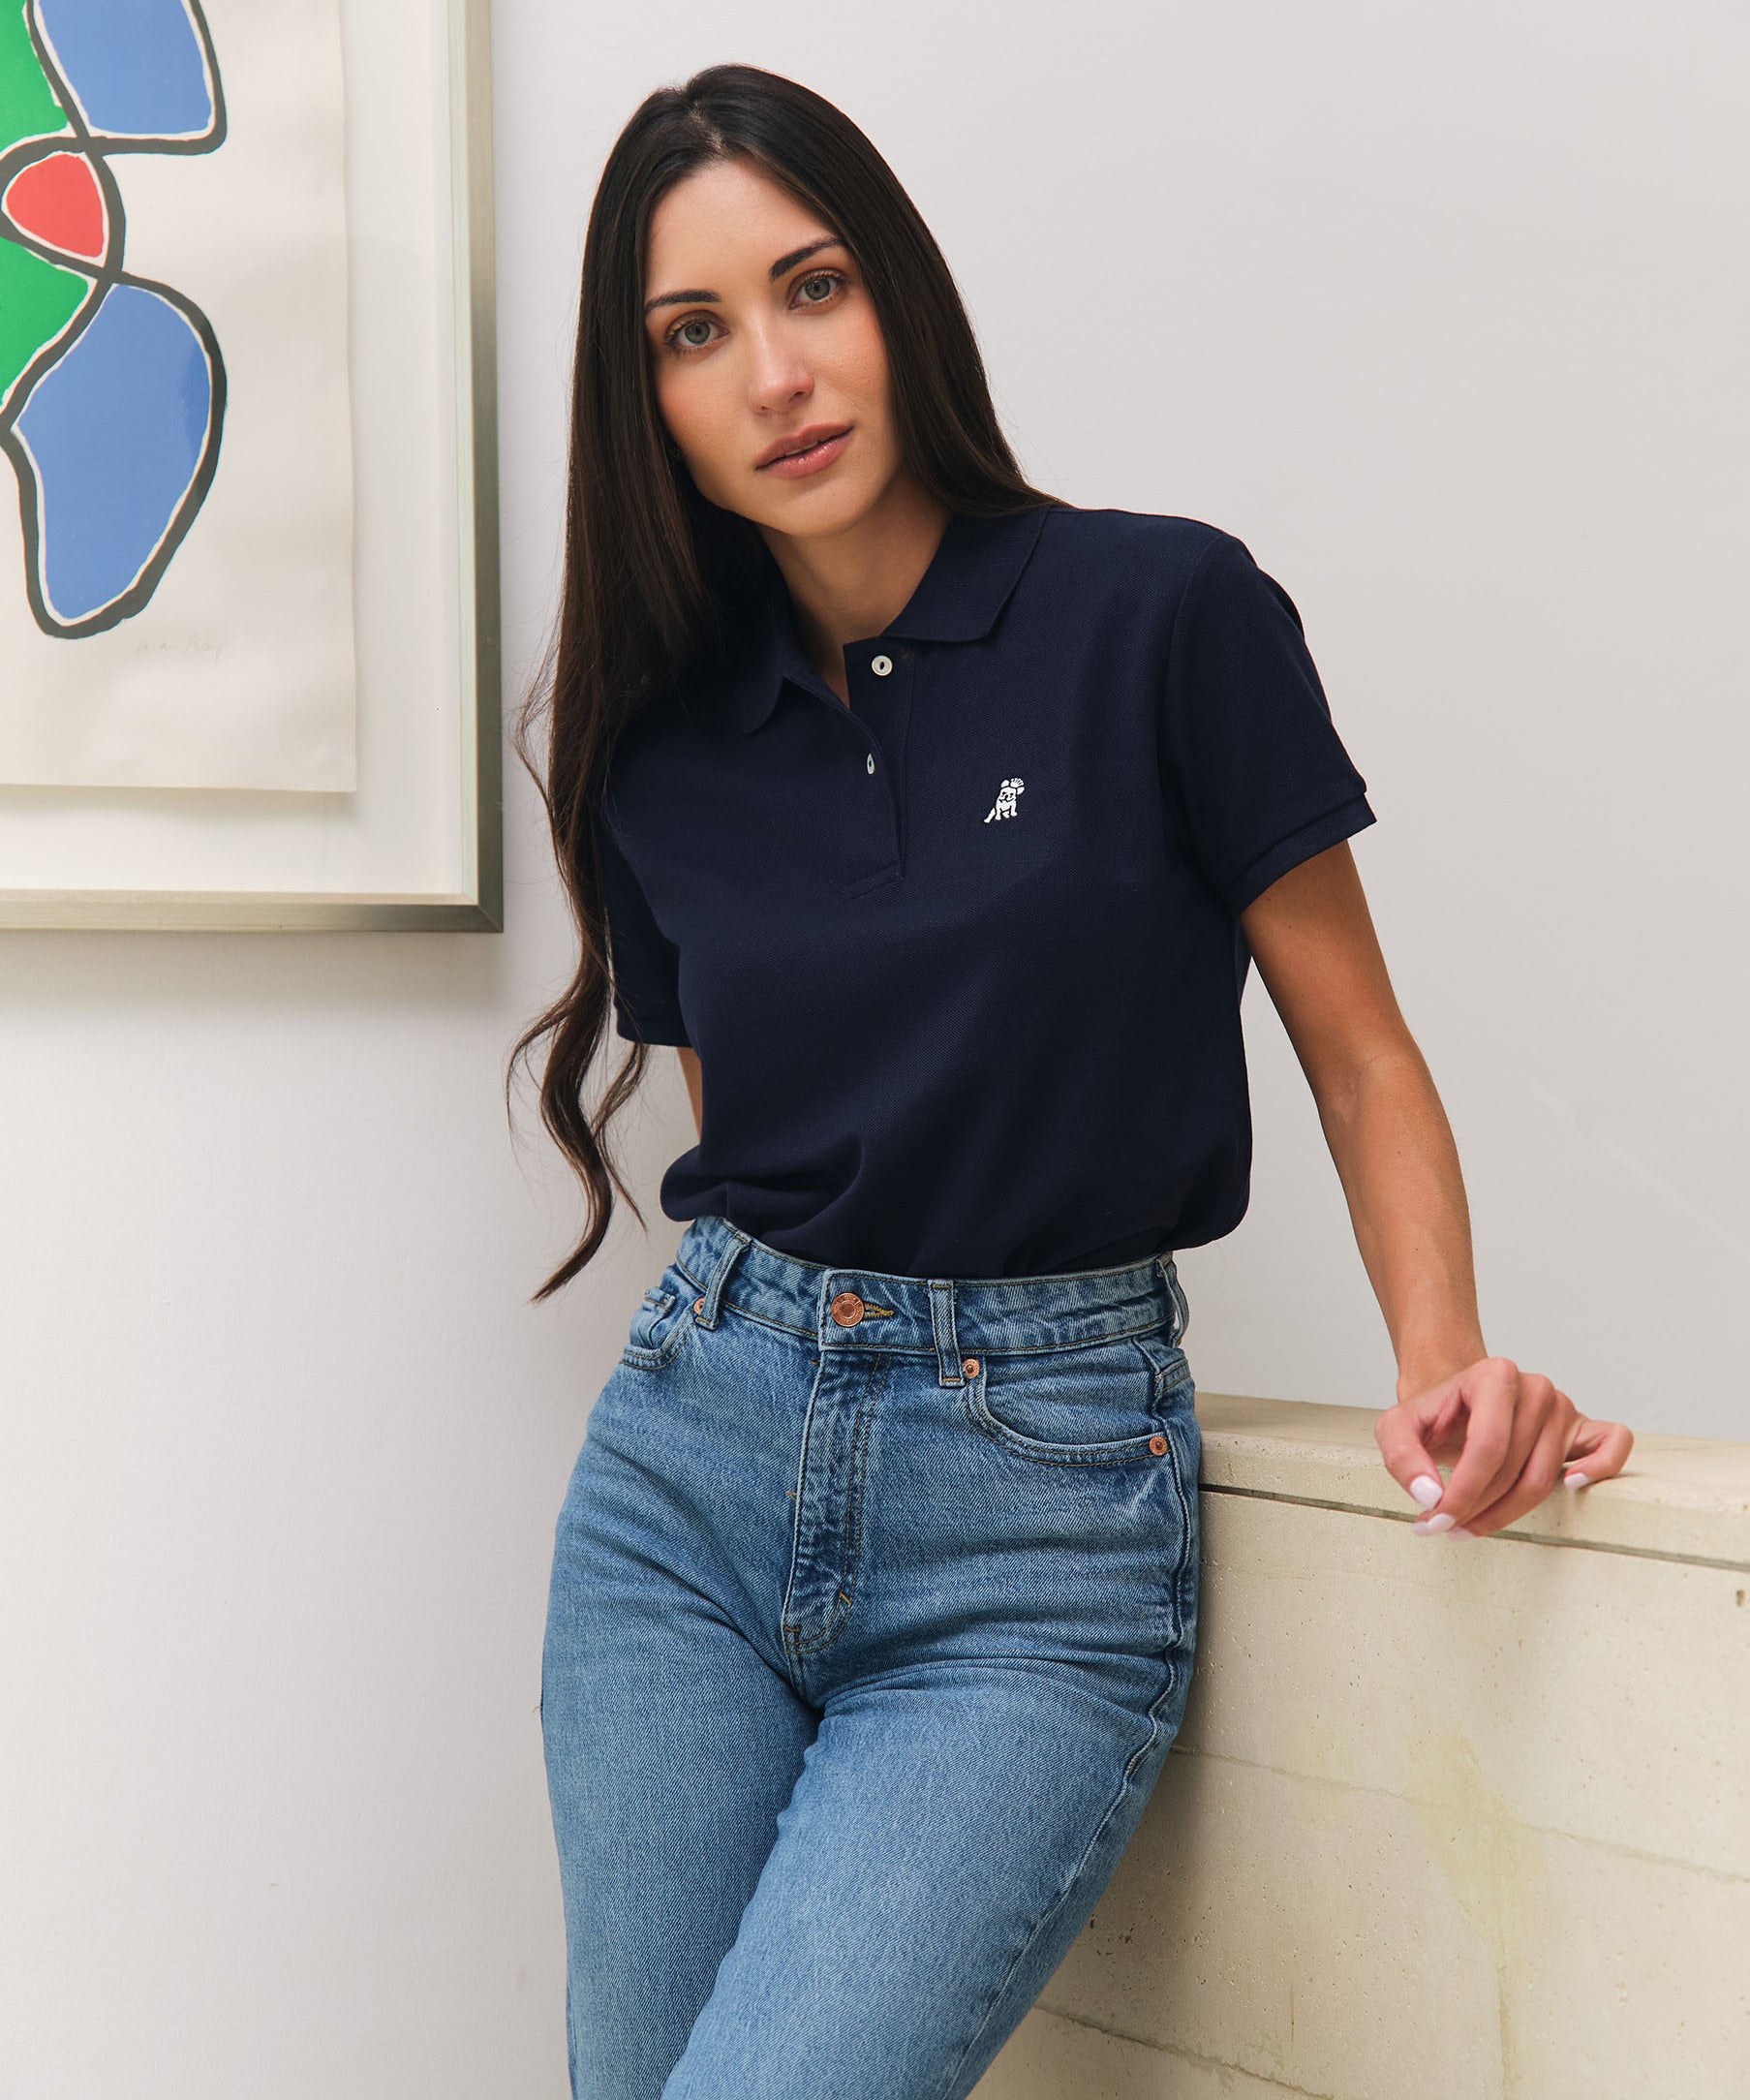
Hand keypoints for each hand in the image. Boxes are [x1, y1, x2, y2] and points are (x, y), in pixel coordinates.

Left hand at [1375, 1356, 1632, 1538]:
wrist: (1457, 1403)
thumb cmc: (1434, 1416)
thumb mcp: (1397, 1427)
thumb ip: (1402, 1457)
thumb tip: (1429, 1497)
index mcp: (1495, 1375)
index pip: (1487, 1447)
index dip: (1462, 1492)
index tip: (1436, 1521)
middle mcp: (1536, 1387)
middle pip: (1513, 1470)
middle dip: (1476, 1507)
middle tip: (1445, 1528)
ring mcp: (1565, 1407)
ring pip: (1543, 1479)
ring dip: (1506, 1512)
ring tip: (1470, 1523)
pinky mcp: (1586, 1427)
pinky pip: (1614, 1444)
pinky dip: (1600, 1468)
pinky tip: (1568, 1486)